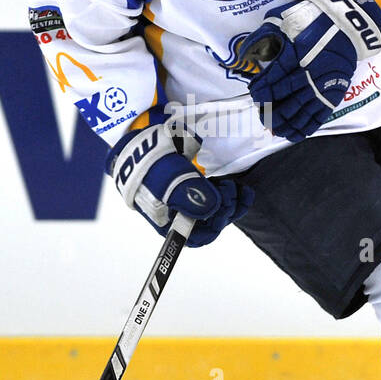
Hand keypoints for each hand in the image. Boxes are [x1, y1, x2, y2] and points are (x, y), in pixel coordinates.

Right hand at [107, 123, 252, 245]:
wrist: (137, 142)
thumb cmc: (147, 162)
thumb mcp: (167, 177)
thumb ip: (189, 194)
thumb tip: (214, 208)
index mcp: (168, 222)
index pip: (197, 237)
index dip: (214, 225)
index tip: (223, 207)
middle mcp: (178, 216)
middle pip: (210, 223)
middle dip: (225, 209)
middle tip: (229, 189)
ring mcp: (187, 202)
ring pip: (216, 212)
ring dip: (232, 203)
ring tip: (238, 189)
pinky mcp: (194, 188)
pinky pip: (217, 199)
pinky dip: (232, 195)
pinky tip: (243, 190)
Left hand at [243, 0, 380, 141]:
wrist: (345, 21)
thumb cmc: (310, 19)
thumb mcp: (282, 21)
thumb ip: (263, 39)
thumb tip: (244, 56)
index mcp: (296, 54)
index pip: (274, 78)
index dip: (262, 89)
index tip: (255, 95)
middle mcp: (309, 72)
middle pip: (286, 99)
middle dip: (271, 111)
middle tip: (262, 117)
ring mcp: (323, 84)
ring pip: (302, 110)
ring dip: (286, 123)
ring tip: (275, 130)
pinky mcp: (335, 91)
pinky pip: (319, 114)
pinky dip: (307, 126)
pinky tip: (295, 134)